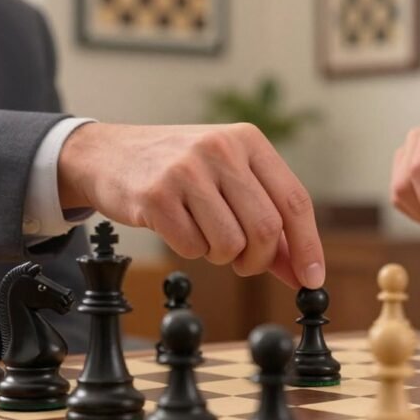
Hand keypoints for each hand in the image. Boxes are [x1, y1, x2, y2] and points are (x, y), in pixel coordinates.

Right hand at [57, 122, 324, 288]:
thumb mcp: (229, 179)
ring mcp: (186, 171)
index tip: (312, 278)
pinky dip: (191, 251)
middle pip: (266, 229)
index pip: (295, 201)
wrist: (107, 154)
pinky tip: (178, 228)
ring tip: (205, 236)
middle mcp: (221, 149)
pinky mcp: (155, 196)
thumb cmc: (178, 171)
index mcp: (248, 141)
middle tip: (245, 263)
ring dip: (222, 256)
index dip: (308, 246)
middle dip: (259, 260)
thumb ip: (269, 221)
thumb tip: (303, 271)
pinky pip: (192, 248)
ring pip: (230, 244)